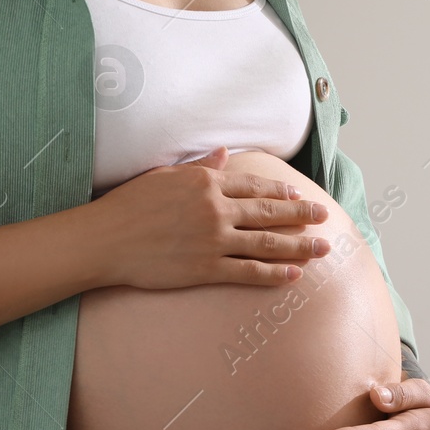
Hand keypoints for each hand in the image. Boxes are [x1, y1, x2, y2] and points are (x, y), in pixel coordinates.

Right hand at [90, 146, 331, 289]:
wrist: (105, 240)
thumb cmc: (129, 205)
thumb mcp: (165, 176)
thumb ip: (200, 167)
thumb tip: (225, 154)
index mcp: (206, 183)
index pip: (254, 186)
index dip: (280, 191)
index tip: (298, 194)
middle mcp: (216, 209)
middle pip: (269, 211)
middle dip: (301, 214)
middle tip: (324, 216)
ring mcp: (213, 240)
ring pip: (267, 242)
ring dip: (299, 245)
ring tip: (322, 248)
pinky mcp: (207, 268)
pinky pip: (249, 272)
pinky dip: (274, 274)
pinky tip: (294, 275)